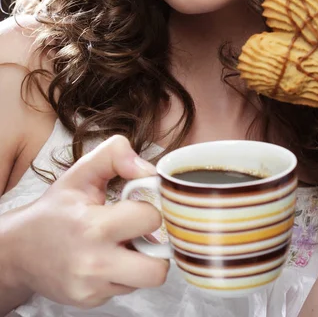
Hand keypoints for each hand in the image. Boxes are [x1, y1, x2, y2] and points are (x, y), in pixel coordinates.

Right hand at [7, 136, 168, 308]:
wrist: (20, 249)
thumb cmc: (56, 208)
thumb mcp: (82, 171)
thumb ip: (116, 155)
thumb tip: (148, 170)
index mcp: (94, 226)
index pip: (150, 219)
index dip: (150, 207)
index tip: (138, 204)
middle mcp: (94, 263)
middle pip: (157, 269)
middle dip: (157, 247)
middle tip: (140, 232)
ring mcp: (92, 288)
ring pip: (145, 281)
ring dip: (142, 262)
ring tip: (125, 245)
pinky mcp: (90, 302)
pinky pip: (126, 289)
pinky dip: (124, 274)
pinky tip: (108, 258)